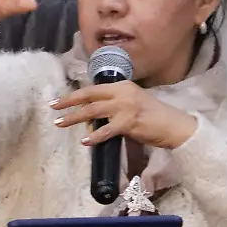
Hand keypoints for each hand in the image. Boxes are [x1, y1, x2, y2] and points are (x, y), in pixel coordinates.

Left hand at [51, 82, 198, 149]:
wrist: (173, 125)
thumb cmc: (152, 115)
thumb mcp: (132, 102)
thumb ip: (113, 106)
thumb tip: (91, 117)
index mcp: (122, 86)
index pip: (93, 89)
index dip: (75, 94)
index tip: (59, 99)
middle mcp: (121, 93)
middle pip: (89, 96)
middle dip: (68, 102)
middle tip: (53, 107)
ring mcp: (125, 107)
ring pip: (93, 111)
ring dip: (75, 117)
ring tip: (60, 123)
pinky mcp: (128, 123)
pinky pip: (106, 130)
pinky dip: (95, 136)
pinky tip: (85, 141)